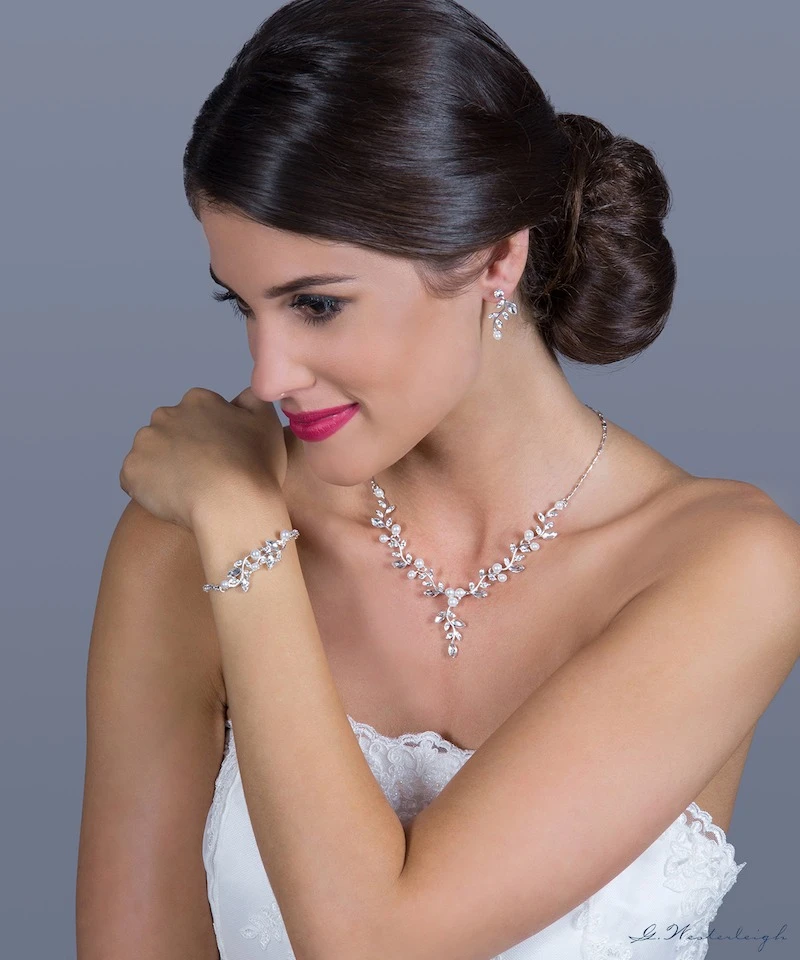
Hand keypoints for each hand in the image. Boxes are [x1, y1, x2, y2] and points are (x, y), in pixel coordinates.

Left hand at [119, 386, 287, 530]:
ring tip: (188, 491)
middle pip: (171, 431)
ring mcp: (145, 442)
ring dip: (164, 468)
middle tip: (205, 475)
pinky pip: (136, 480)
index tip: (222, 456)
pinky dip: (149, 489)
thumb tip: (242, 396)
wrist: (230, 504)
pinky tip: (172, 501)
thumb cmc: (254, 466)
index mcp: (198, 400)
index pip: (197, 414)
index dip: (210, 437)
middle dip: (183, 449)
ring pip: (152, 454)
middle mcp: (166, 414)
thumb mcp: (267, 422)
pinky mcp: (131, 470)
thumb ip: (253, 400)